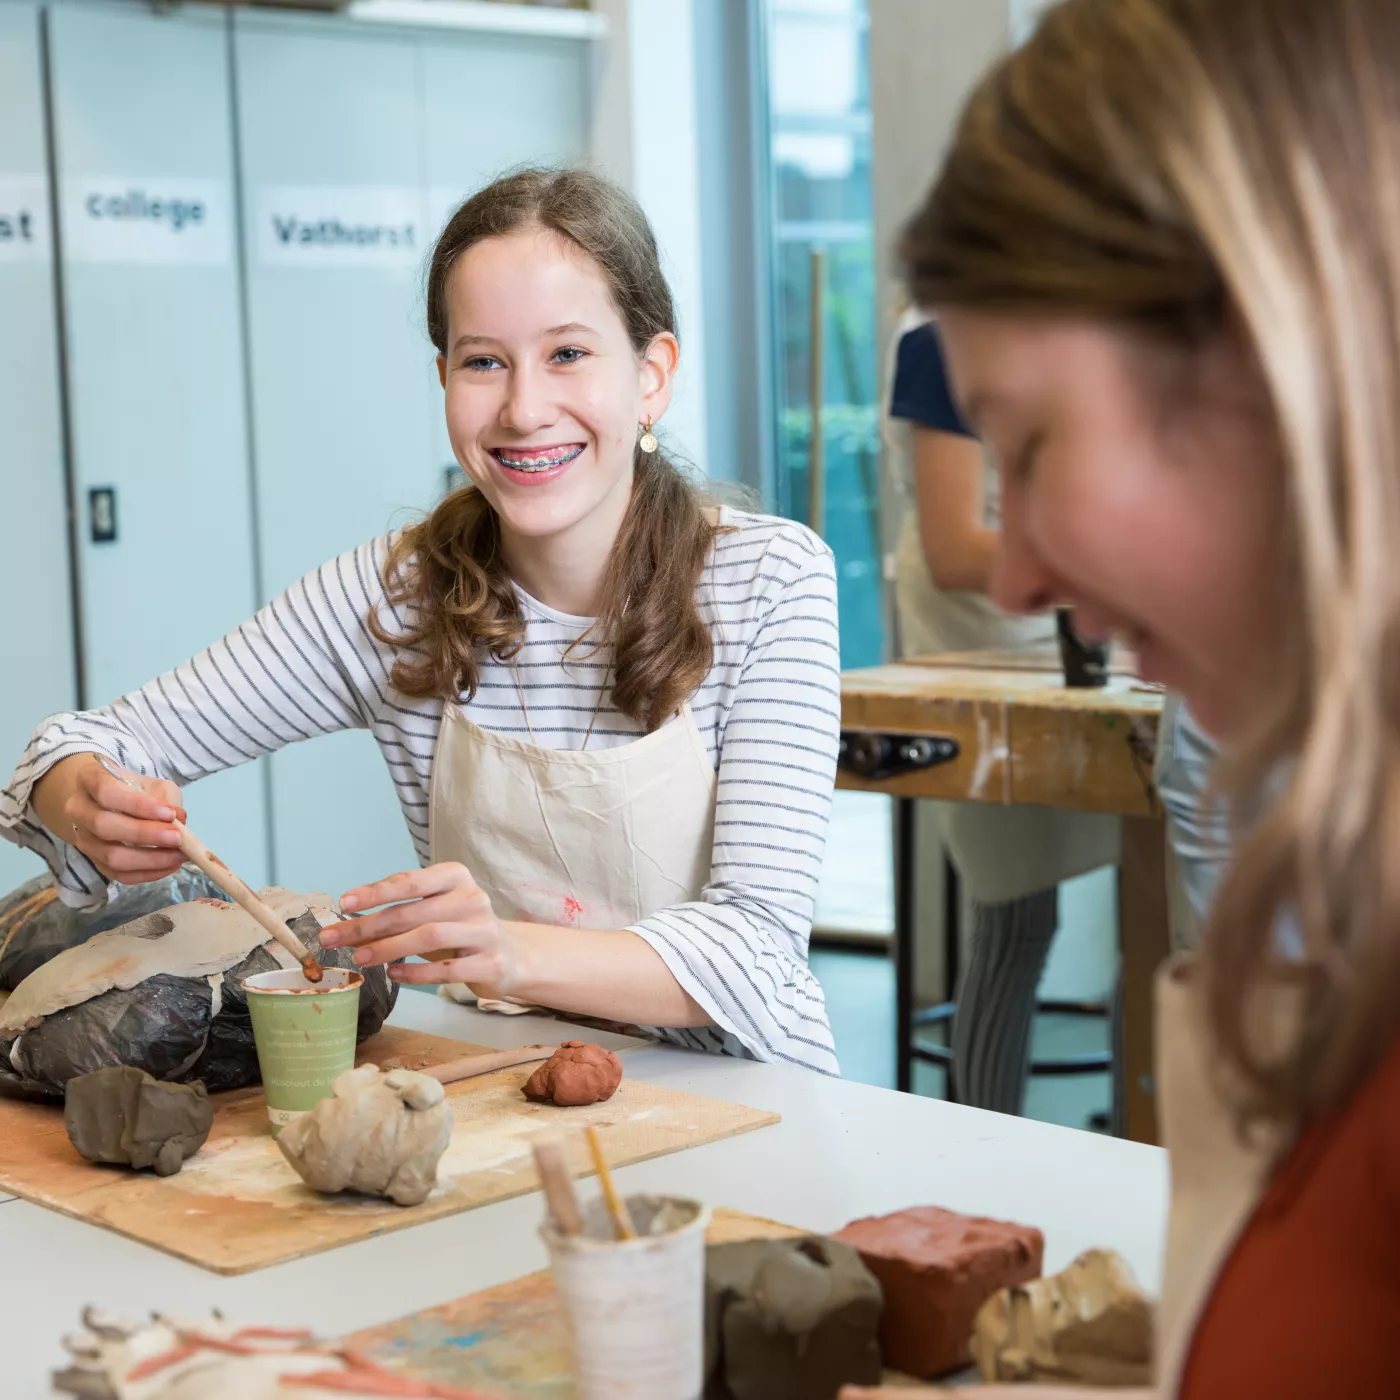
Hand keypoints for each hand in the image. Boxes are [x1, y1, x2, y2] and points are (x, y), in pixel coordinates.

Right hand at [31, 754, 186, 883]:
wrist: (110, 805)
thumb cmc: (136, 791)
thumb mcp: (153, 785)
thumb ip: (166, 799)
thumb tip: (179, 820)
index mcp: (89, 780)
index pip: (106, 792)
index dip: (138, 805)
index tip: (169, 813)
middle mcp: (78, 810)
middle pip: (104, 826)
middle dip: (145, 834)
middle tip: (177, 837)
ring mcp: (83, 839)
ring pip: (110, 856)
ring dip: (150, 859)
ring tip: (180, 854)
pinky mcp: (94, 861)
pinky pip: (118, 874)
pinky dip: (148, 873)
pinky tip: (170, 865)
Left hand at [322, 862, 516, 993]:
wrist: (510, 955)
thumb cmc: (459, 928)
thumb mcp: (433, 911)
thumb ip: (399, 913)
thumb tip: (347, 924)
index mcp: (456, 877)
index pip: (411, 881)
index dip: (376, 892)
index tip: (344, 903)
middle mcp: (473, 899)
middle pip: (414, 911)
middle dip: (370, 925)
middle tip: (335, 938)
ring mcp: (484, 931)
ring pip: (430, 937)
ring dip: (390, 948)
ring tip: (360, 957)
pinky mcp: (490, 963)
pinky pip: (447, 969)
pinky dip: (416, 973)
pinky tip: (394, 974)